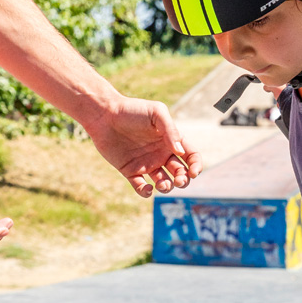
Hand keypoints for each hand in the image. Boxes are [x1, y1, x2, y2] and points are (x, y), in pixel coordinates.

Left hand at [86, 97, 201, 197]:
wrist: (104, 115)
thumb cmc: (132, 110)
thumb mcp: (156, 113)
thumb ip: (171, 130)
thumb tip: (180, 152)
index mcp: (171, 140)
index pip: (190, 156)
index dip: (196, 166)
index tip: (193, 172)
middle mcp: (161, 154)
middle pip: (180, 173)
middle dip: (183, 180)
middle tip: (178, 180)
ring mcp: (146, 163)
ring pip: (163, 182)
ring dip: (167, 187)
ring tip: (162, 184)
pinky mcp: (130, 171)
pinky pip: (141, 187)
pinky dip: (146, 192)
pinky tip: (147, 188)